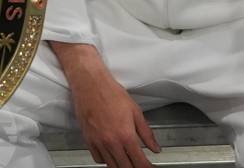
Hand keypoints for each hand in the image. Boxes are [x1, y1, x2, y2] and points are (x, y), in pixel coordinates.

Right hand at [52, 42, 161, 167]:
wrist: (90, 84)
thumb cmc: (111, 93)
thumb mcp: (135, 111)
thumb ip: (146, 133)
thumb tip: (155, 148)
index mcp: (126, 135)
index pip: (140, 162)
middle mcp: (112, 142)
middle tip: (140, 164)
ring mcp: (99, 142)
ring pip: (111, 166)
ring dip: (121, 166)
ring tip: (127, 160)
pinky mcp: (88, 139)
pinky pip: (98, 158)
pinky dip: (106, 160)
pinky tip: (111, 154)